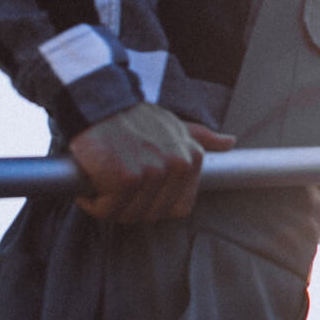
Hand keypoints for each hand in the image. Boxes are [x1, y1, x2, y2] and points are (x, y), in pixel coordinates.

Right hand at [68, 103, 236, 222]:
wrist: (100, 105)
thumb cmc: (135, 119)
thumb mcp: (175, 126)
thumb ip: (201, 138)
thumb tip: (229, 142)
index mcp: (193, 158)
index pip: (180, 208)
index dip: (155, 206)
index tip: (138, 195)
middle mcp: (178, 166)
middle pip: (153, 214)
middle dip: (130, 209)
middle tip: (113, 191)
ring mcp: (154, 173)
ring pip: (129, 215)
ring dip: (109, 208)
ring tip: (101, 186)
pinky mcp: (126, 179)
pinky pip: (108, 209)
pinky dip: (94, 204)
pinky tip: (90, 188)